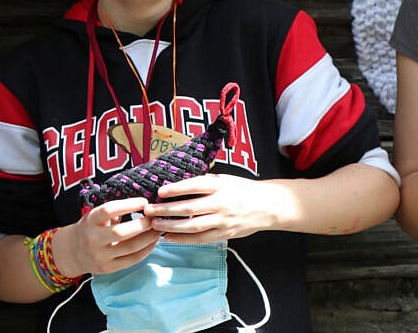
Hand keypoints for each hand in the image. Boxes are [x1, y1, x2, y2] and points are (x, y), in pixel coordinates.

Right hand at [59, 198, 158, 275]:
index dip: (128, 205)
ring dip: (149, 237)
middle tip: (155, 217)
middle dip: (142, 224)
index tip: (144, 201)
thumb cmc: (91, 228)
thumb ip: (115, 210)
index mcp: (90, 220)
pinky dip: (146, 250)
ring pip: (130, 247)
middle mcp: (93, 239)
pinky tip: (153, 242)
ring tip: (159, 228)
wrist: (73, 252)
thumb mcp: (96, 215)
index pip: (109, 210)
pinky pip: (132, 259)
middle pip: (121, 232)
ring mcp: (101, 255)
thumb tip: (144, 202)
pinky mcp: (109, 268)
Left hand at [144, 173, 276, 242]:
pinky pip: (201, 239)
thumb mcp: (226, 179)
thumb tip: (179, 184)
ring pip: (192, 225)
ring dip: (171, 226)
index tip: (160, 191)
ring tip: (155, 224)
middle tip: (148, 210)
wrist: (268, 206)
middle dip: (166, 210)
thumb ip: (205, 182)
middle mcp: (221, 203)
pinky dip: (184, 239)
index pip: (195, 185)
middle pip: (189, 207)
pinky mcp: (225, 234)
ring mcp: (223, 220)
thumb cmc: (243, 190)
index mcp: (221, 185)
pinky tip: (169, 237)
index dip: (177, 188)